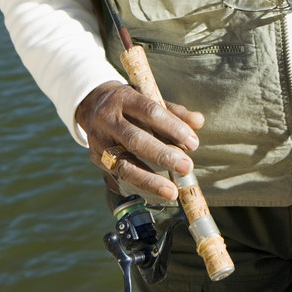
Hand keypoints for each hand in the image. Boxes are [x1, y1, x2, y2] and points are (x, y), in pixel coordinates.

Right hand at [75, 80, 204, 200]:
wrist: (93, 104)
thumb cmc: (131, 103)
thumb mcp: (150, 98)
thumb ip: (174, 111)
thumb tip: (199, 122)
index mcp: (124, 98)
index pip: (150, 112)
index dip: (172, 127)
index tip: (193, 143)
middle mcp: (108, 119)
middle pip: (135, 140)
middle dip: (162, 155)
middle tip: (186, 167)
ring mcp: (99, 141)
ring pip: (123, 164)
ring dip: (149, 180)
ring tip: (172, 191)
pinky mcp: (96, 160)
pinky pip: (118, 177)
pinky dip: (138, 186)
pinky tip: (155, 193)